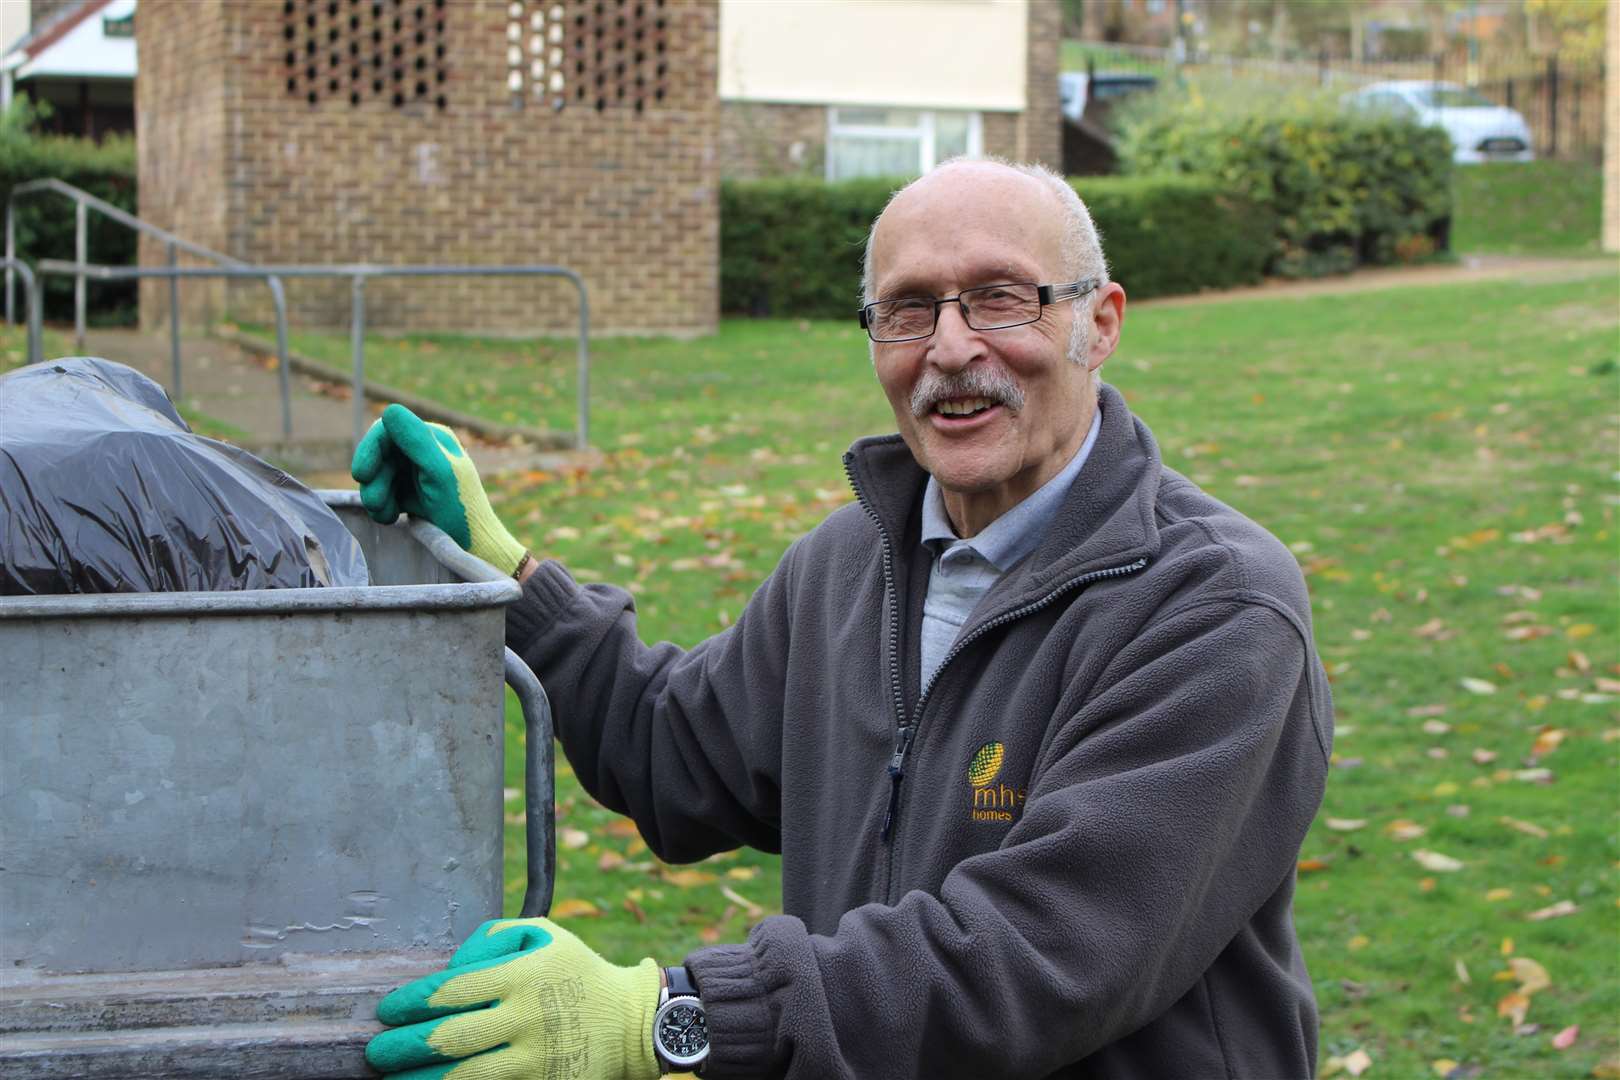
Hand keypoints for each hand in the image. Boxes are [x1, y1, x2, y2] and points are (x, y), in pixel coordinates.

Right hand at [351, 404, 527, 575]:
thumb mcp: (439, 473)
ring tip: (387, 516)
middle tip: (375, 503)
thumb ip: (416, 441)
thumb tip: (390, 409)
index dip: (370, 449)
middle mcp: (421, 451)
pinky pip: (382, 492)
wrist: (472, 546)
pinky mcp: (408, 493)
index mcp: (432, 438)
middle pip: (378, 455)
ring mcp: (413, 472)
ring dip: (375, 495)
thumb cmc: (461, 509)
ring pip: (376, 475)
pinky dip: (381, 506)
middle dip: (374, 479)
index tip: (362, 474)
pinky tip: (392, 518)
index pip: (387, 431)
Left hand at [366, 917, 661, 1079]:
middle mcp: (525, 1018)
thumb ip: (495, 937)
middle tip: (376, 1052)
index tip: (386, 1010)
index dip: (411, 1002)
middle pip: (450, 1038)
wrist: (632, 1023)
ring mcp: (534, 1059)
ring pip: (464, 1077)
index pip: (452, 990)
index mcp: (522, 976)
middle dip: (403, 1047)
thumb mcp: (545, 936)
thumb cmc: (578, 973)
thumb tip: (453, 962)